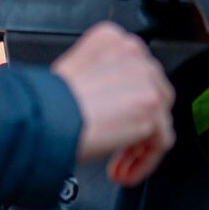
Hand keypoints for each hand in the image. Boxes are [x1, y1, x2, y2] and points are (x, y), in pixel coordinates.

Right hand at [51, 22, 175, 186]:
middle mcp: (132, 51)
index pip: (135, 71)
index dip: (126, 102)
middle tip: (118, 148)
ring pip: (160, 118)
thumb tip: (114, 103)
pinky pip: (161, 142)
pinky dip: (144, 162)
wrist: (47, 117)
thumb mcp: (74, 74)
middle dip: (138, 125)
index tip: (115, 121)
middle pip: (153, 93)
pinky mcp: (152, 106)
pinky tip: (123, 171)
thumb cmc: (48, 103)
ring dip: (139, 146)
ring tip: (119, 164)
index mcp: (111, 38)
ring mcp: (145, 77)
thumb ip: (102, 78)